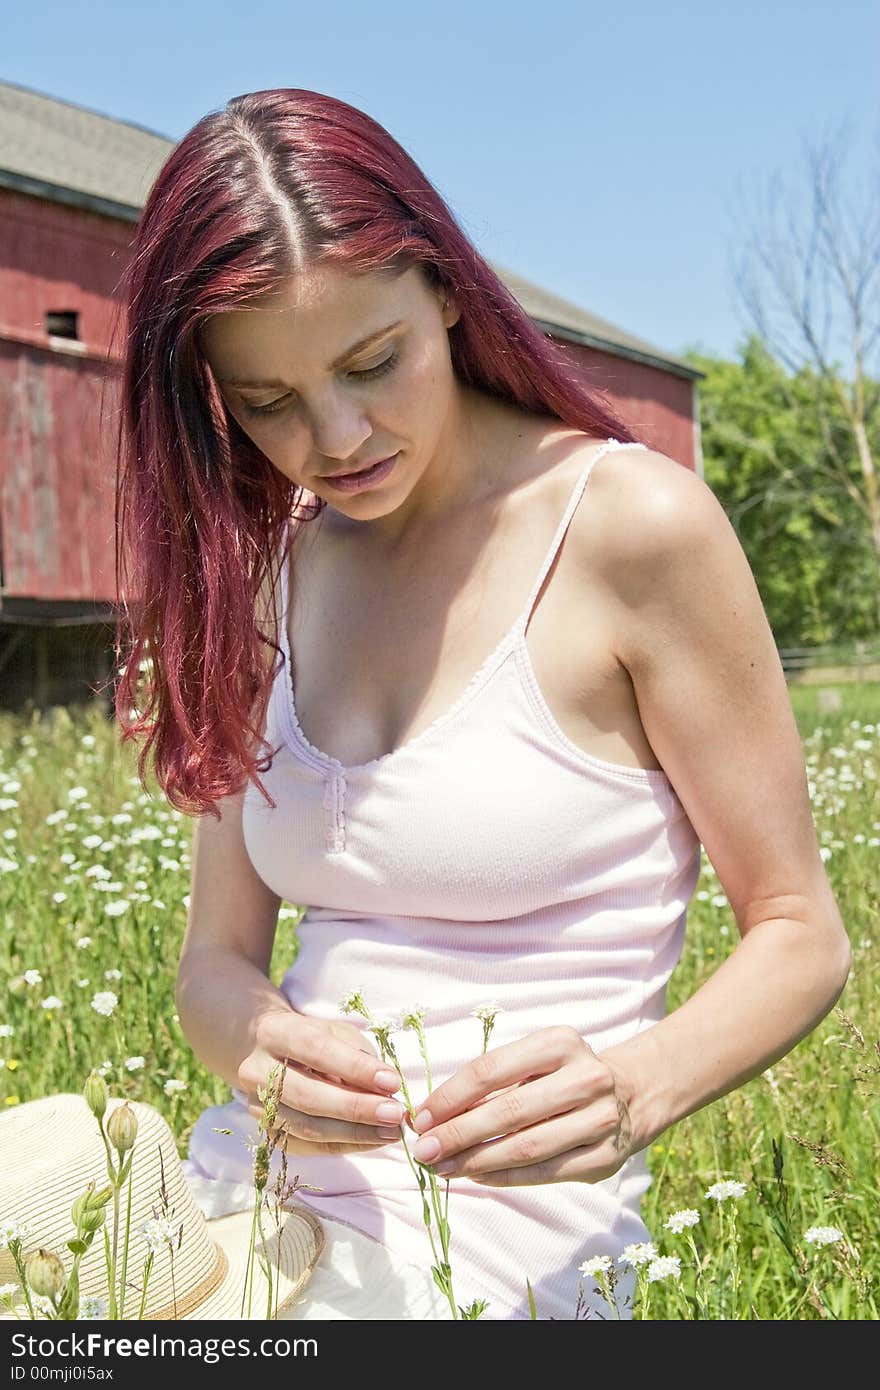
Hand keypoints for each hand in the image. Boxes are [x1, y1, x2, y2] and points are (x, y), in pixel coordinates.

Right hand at [237, 1009, 405, 1154]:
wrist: (266, 1052)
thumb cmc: (312, 1039)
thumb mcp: (335, 1032)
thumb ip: (358, 1056)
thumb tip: (386, 1090)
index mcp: (274, 1032)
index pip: (316, 1050)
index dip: (355, 1068)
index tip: (392, 1082)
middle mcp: (256, 1070)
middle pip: (308, 1096)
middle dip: (357, 1108)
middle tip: (394, 1114)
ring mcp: (257, 1106)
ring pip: (307, 1128)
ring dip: (355, 1133)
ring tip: (390, 1131)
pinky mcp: (266, 1132)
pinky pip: (310, 1146)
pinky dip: (346, 1145)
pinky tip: (374, 1139)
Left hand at [405, 1025, 636, 1186]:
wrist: (631, 1093)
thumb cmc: (563, 1074)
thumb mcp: (535, 1059)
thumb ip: (494, 1082)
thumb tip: (435, 1115)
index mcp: (560, 1043)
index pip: (491, 1070)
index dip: (451, 1096)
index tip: (421, 1117)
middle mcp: (585, 1078)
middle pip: (507, 1111)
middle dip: (457, 1133)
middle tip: (424, 1150)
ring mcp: (600, 1119)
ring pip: (525, 1147)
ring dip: (476, 1161)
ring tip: (443, 1168)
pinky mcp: (605, 1158)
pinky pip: (545, 1172)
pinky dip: (505, 1177)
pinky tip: (477, 1175)